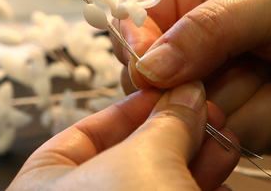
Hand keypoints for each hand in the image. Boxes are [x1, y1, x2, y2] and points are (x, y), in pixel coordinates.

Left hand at [9, 82, 239, 190]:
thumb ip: (166, 121)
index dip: (135, 105)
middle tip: (209, 112)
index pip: (87, 131)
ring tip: (225, 138)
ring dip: (194, 160)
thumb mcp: (145, 161)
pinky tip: (223, 175)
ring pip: (157, 185)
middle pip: (128, 156)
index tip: (175, 89)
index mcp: (45, 185)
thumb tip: (185, 93)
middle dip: (174, 132)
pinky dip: (197, 190)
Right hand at [114, 0, 270, 154]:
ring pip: (189, 109)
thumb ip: (204, 30)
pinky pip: (225, 133)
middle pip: (155, 75)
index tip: (149, 65)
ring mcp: (223, 82)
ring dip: (234, 97)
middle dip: (187, 80)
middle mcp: (202, 42)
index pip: (139, 21)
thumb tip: (147, 66)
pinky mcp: (245, 119)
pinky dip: (257, 118)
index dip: (139, 45)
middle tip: (222, 70)